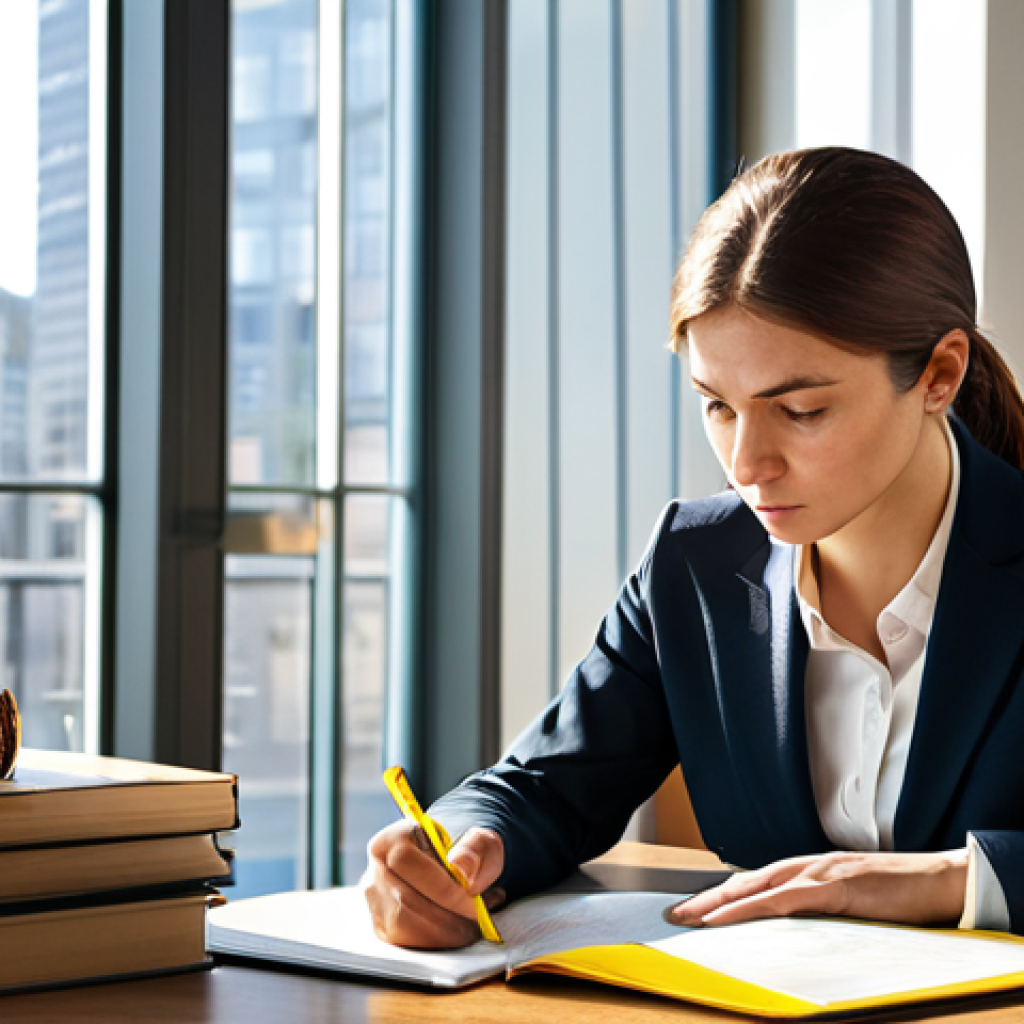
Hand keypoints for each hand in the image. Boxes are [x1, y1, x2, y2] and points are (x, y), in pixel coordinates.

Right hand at [362, 819, 505, 948]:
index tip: (472, 905)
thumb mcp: (480, 840)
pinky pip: (403, 941)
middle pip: (402, 900)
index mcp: (394, 839)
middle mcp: (377, 867)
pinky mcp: (381, 923)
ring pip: (401, 925)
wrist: (454, 863)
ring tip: (469, 927)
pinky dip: (432, 942)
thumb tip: (459, 866)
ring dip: (440, 933)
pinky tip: (454, 933)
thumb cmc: (465, 851)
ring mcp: (375, 897)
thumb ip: (476, 848)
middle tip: (475, 922)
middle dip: (444, 917)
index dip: (440, 887)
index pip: (405, 862)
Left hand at [669, 849, 968, 927]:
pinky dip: (752, 907)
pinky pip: (784, 899)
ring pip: (758, 886)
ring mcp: (819, 873)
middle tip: (676, 914)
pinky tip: (731, 917)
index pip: (755, 881)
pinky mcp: (835, 887)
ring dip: (721, 903)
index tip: (694, 909)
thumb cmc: (899, 893)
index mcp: (809, 870)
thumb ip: (819, 908)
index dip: (722, 895)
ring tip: (692, 917)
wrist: (941, 880)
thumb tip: (793, 928)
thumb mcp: (849, 902)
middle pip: (746, 880)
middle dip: (709, 899)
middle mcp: (807, 866)